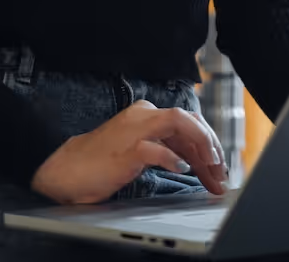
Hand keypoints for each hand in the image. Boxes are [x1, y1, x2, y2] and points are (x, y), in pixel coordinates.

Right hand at [31, 99, 228, 204]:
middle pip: (190, 121)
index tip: (218, 167)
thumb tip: (198, 160)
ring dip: (201, 147)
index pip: (189, 121)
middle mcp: (144, 115)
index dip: (208, 143)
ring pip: (180, 123)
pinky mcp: (127, 149)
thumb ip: (167, 147)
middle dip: (211, 147)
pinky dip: (173, 159)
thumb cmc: (104, 161)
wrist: (68, 170)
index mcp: (147, 114)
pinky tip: (182, 170)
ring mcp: (136, 130)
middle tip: (220, 174)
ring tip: (211, 168)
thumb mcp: (141, 149)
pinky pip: (157, 149)